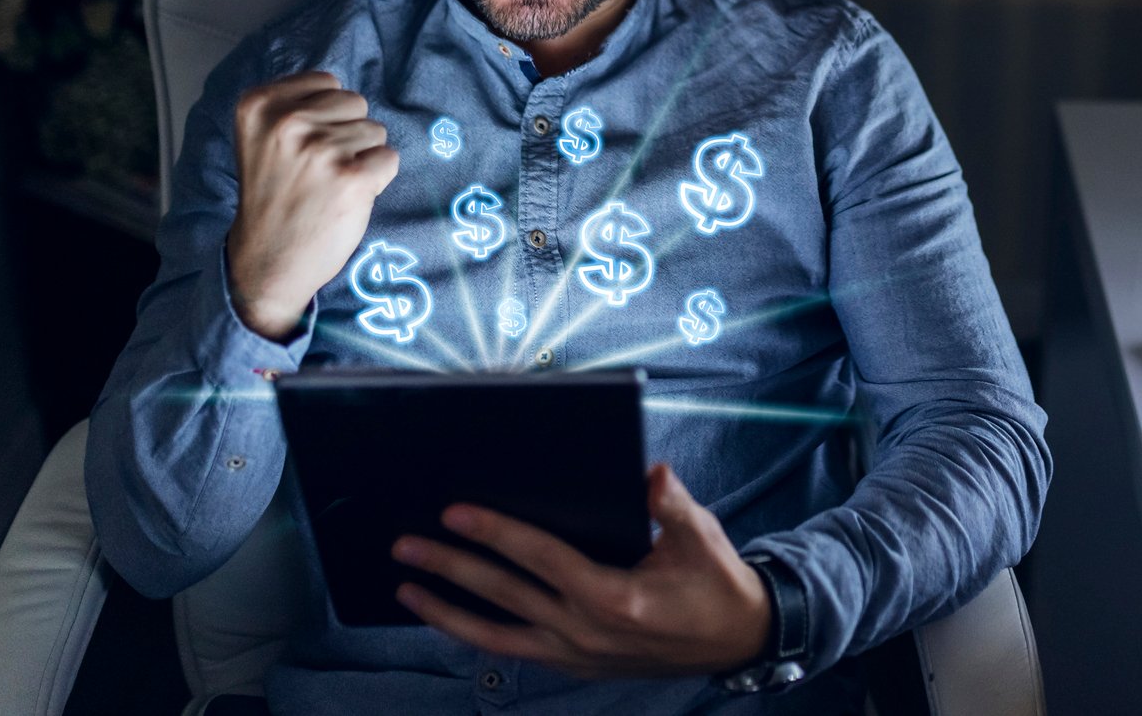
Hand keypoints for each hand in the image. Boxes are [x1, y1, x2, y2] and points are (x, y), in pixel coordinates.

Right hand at [224, 70, 399, 339]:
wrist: (267, 262)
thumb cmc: (274, 197)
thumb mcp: (263, 137)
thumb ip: (294, 105)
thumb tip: (344, 90)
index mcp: (258, 104)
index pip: (327, 81)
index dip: (326, 115)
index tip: (302, 147)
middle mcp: (287, 122)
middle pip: (355, 102)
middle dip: (346, 133)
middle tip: (318, 170)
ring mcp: (320, 149)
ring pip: (375, 131)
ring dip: (361, 158)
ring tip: (329, 186)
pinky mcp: (352, 178)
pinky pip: (389, 159)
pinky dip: (377, 180)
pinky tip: (347, 199)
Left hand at [392, 463, 771, 678]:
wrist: (735, 640)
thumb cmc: (714, 581)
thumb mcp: (701, 536)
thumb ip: (670, 504)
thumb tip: (651, 474)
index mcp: (612, 596)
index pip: (538, 557)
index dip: (494, 532)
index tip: (454, 512)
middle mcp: (584, 631)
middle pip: (502, 594)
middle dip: (449, 567)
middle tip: (405, 544)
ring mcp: (576, 655)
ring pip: (495, 635)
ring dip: (447, 611)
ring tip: (407, 589)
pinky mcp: (576, 667)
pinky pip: (515, 650)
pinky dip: (477, 635)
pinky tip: (450, 618)